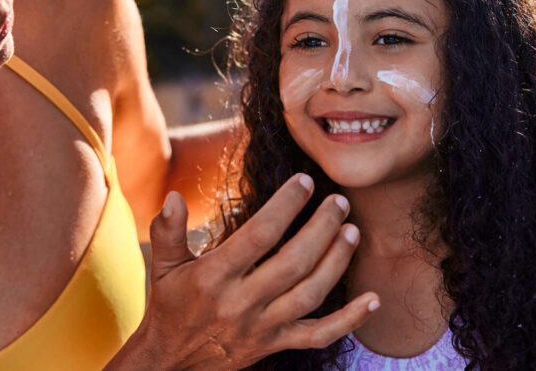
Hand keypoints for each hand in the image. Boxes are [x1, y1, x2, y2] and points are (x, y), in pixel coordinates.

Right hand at [110, 174, 378, 369]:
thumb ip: (167, 231)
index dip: (285, 207)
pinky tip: (373, 299)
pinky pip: (319, 335)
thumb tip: (173, 197)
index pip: (258, 236)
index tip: (305, 182)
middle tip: (340, 202)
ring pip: (310, 294)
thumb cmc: (170, 306)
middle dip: (322, 229)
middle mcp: (240, 303)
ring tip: (352, 231)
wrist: (171, 365)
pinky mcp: (276, 344)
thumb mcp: (162, 267)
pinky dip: (350, 320)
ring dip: (337, 262)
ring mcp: (262, 327)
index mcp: (213, 277)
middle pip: (293, 263)